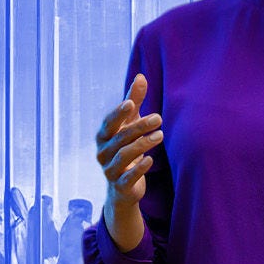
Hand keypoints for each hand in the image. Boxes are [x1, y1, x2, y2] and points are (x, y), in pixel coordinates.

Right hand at [95, 73, 163, 210]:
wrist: (122, 187)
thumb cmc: (126, 148)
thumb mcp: (130, 124)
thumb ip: (134, 102)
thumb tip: (141, 76)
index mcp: (104, 136)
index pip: (109, 122)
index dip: (118, 114)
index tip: (131, 104)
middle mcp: (102, 152)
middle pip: (120, 137)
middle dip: (138, 127)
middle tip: (158, 118)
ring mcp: (109, 170)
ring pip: (124, 156)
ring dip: (142, 144)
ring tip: (160, 135)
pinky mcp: (120, 186)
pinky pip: (127, 177)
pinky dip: (138, 169)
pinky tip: (151, 160)